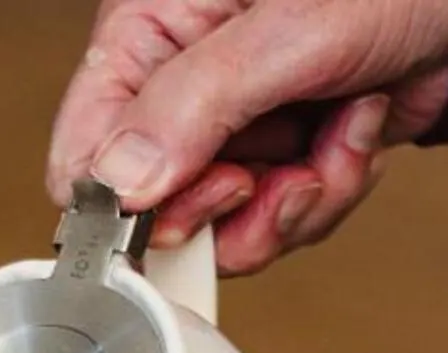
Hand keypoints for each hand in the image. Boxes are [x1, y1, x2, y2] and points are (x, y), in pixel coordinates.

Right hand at [45, 0, 447, 274]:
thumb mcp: (284, 31)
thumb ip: (194, 106)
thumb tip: (119, 184)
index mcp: (145, 37)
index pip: (86, 155)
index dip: (129, 206)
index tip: (200, 204)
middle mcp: (179, 89)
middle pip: (163, 212)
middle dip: (237, 209)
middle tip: (281, 173)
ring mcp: (236, 126)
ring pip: (234, 226)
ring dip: (303, 197)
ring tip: (343, 125)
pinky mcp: (288, 151)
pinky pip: (291, 216)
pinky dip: (338, 182)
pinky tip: (361, 121)